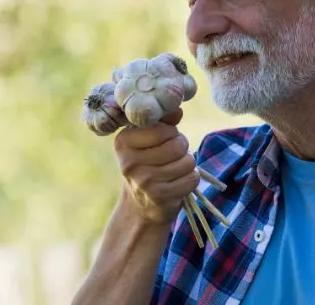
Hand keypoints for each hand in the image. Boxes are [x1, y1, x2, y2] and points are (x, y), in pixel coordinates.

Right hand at [113, 108, 198, 224]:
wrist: (141, 204)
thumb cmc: (149, 163)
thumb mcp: (149, 139)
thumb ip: (162, 120)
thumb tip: (177, 109)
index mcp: (123, 142)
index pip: (162, 129)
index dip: (171, 132)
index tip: (164, 139)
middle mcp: (129, 162)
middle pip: (177, 145)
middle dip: (182, 148)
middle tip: (173, 155)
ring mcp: (143, 182)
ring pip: (187, 162)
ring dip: (188, 164)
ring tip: (176, 168)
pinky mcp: (159, 197)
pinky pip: (191, 179)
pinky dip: (191, 179)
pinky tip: (179, 182)